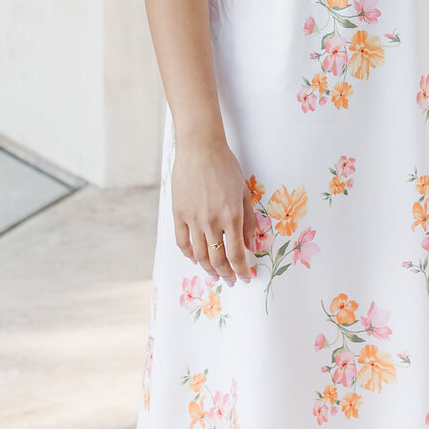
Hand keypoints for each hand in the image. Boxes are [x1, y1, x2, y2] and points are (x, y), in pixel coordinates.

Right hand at [172, 135, 255, 285]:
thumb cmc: (226, 166)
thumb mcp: (244, 191)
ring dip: (208, 268)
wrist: (200, 148)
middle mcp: (212, 221)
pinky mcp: (178, 214)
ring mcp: (193, 219)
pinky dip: (189, 254)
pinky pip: (182, 242)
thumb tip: (250, 244)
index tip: (245, 277)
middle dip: (226, 274)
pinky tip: (195, 258)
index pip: (237, 254)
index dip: (241, 270)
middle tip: (231, 280)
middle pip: (217, 259)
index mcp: (231, 216)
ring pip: (199, 255)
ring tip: (215, 274)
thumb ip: (248, 219)